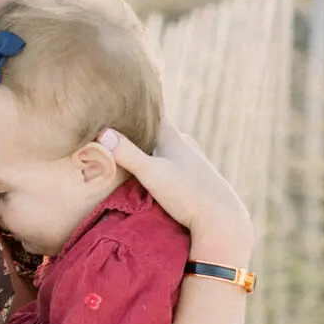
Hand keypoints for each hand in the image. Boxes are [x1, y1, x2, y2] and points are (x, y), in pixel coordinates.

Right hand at [98, 119, 252, 259]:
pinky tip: (151, 175)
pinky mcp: (195, 180)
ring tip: (127, 153)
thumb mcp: (151, 173)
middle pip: (156, 132)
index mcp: (173, 137)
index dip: (134, 109)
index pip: (151, 114)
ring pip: (165, 150)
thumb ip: (127, 154)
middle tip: (113, 131)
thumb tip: (101, 133)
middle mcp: (184, 144)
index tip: (116, 106)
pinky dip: (159, 166)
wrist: (221, 218)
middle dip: (137, 132)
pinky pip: (172, 166)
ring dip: (148, 151)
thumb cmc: (186, 193)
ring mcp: (192, 162)